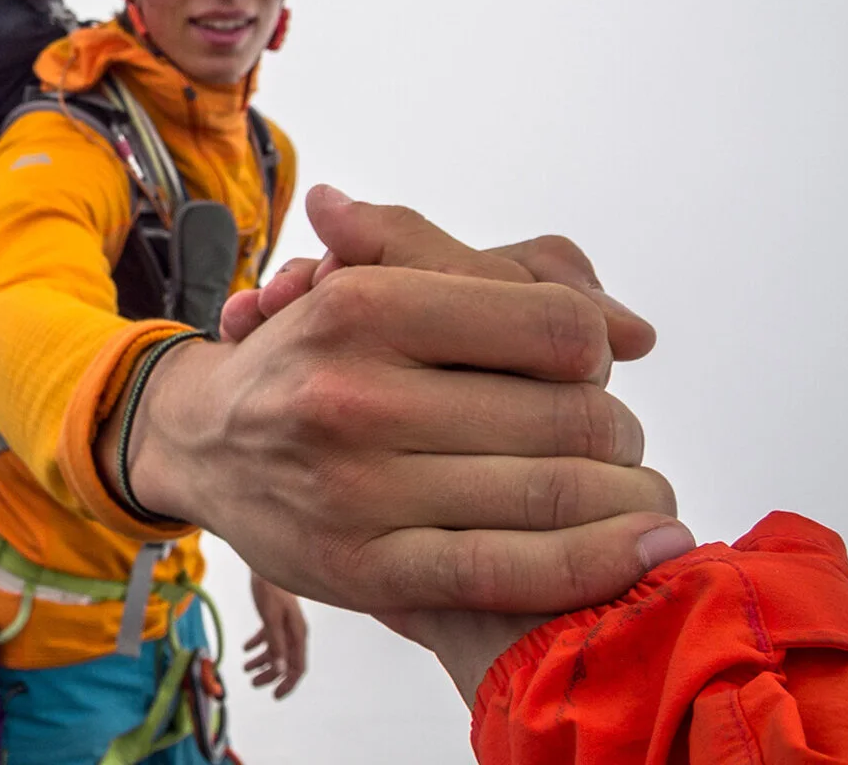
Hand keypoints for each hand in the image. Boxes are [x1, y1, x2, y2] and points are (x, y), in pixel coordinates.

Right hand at [216, 186, 694, 705]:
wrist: (198, 441)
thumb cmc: (314, 355)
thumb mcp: (377, 280)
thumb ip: (501, 277)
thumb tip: (634, 332)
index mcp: (362, 305)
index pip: (555, 327)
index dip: (595, 348)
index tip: (585, 368)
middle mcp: (352, 394)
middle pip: (570, 413)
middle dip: (617, 430)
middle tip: (614, 441)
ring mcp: (355, 487)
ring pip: (554, 491)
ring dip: (626, 497)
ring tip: (642, 496)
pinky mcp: (363, 568)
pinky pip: (508, 569)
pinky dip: (596, 562)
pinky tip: (648, 547)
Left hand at [243, 574, 307, 699]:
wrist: (265, 562)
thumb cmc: (269, 589)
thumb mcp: (270, 618)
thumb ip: (275, 643)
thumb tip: (279, 669)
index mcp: (297, 634)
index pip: (297, 667)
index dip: (287, 684)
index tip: (274, 696)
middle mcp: (294, 631)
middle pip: (285, 661)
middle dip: (270, 675)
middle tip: (253, 683)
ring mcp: (285, 623)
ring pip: (276, 650)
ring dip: (262, 661)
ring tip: (245, 668)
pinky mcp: (275, 615)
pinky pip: (268, 636)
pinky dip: (257, 644)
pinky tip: (245, 648)